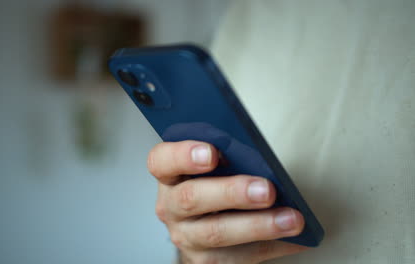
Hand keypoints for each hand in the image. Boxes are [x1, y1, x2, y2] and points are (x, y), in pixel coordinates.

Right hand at [148, 140, 307, 263]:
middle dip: (231, 193)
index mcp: (170, 175)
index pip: (161, 161)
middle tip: (266, 190)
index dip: (183, 156)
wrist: (202, 227)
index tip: (212, 153)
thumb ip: (226, 157)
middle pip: (191, 198)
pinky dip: (272, 245)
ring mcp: (186, 236)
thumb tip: (261, 157)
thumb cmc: (212, 185)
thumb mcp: (211, 167)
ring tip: (291, 219)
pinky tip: (294, 238)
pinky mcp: (205, 261)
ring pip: (216, 232)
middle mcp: (171, 206)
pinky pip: (240, 256)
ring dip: (258, 225)